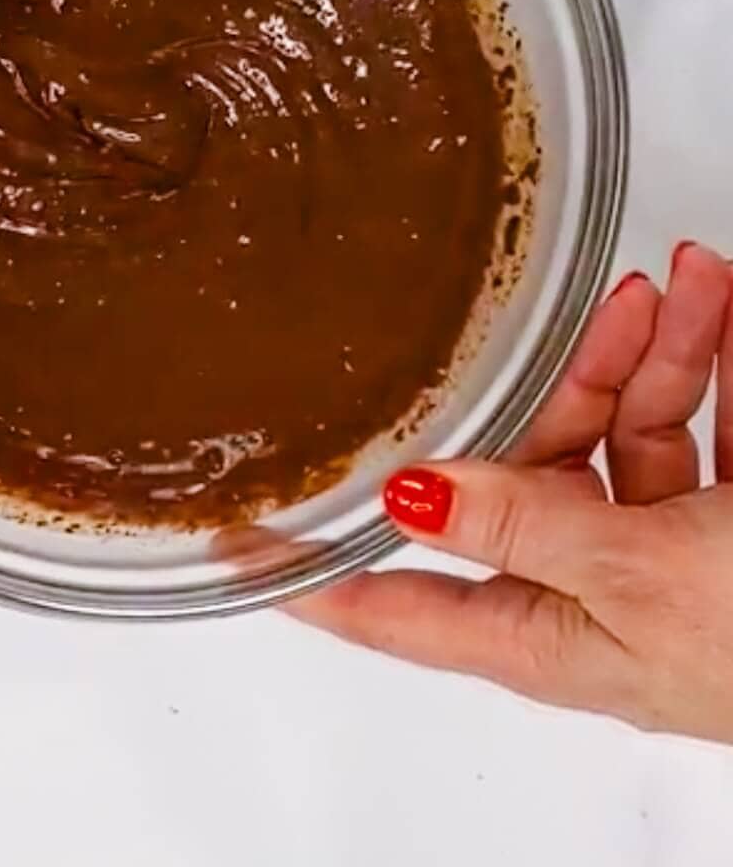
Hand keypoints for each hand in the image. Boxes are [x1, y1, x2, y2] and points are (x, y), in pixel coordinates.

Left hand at [287, 242, 732, 743]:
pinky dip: (708, 359)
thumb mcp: (635, 580)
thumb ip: (522, 526)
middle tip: (598, 308)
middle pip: (527, 470)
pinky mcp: (719, 515)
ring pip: (622, 428)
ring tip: (687, 284)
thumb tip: (413, 494)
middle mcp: (590, 590)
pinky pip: (697, 425)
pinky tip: (720, 301)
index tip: (235, 526)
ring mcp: (658, 549)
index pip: (391, 605)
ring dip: (651, 348)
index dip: (309, 571)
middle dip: (564, 379)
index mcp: (545, 635)